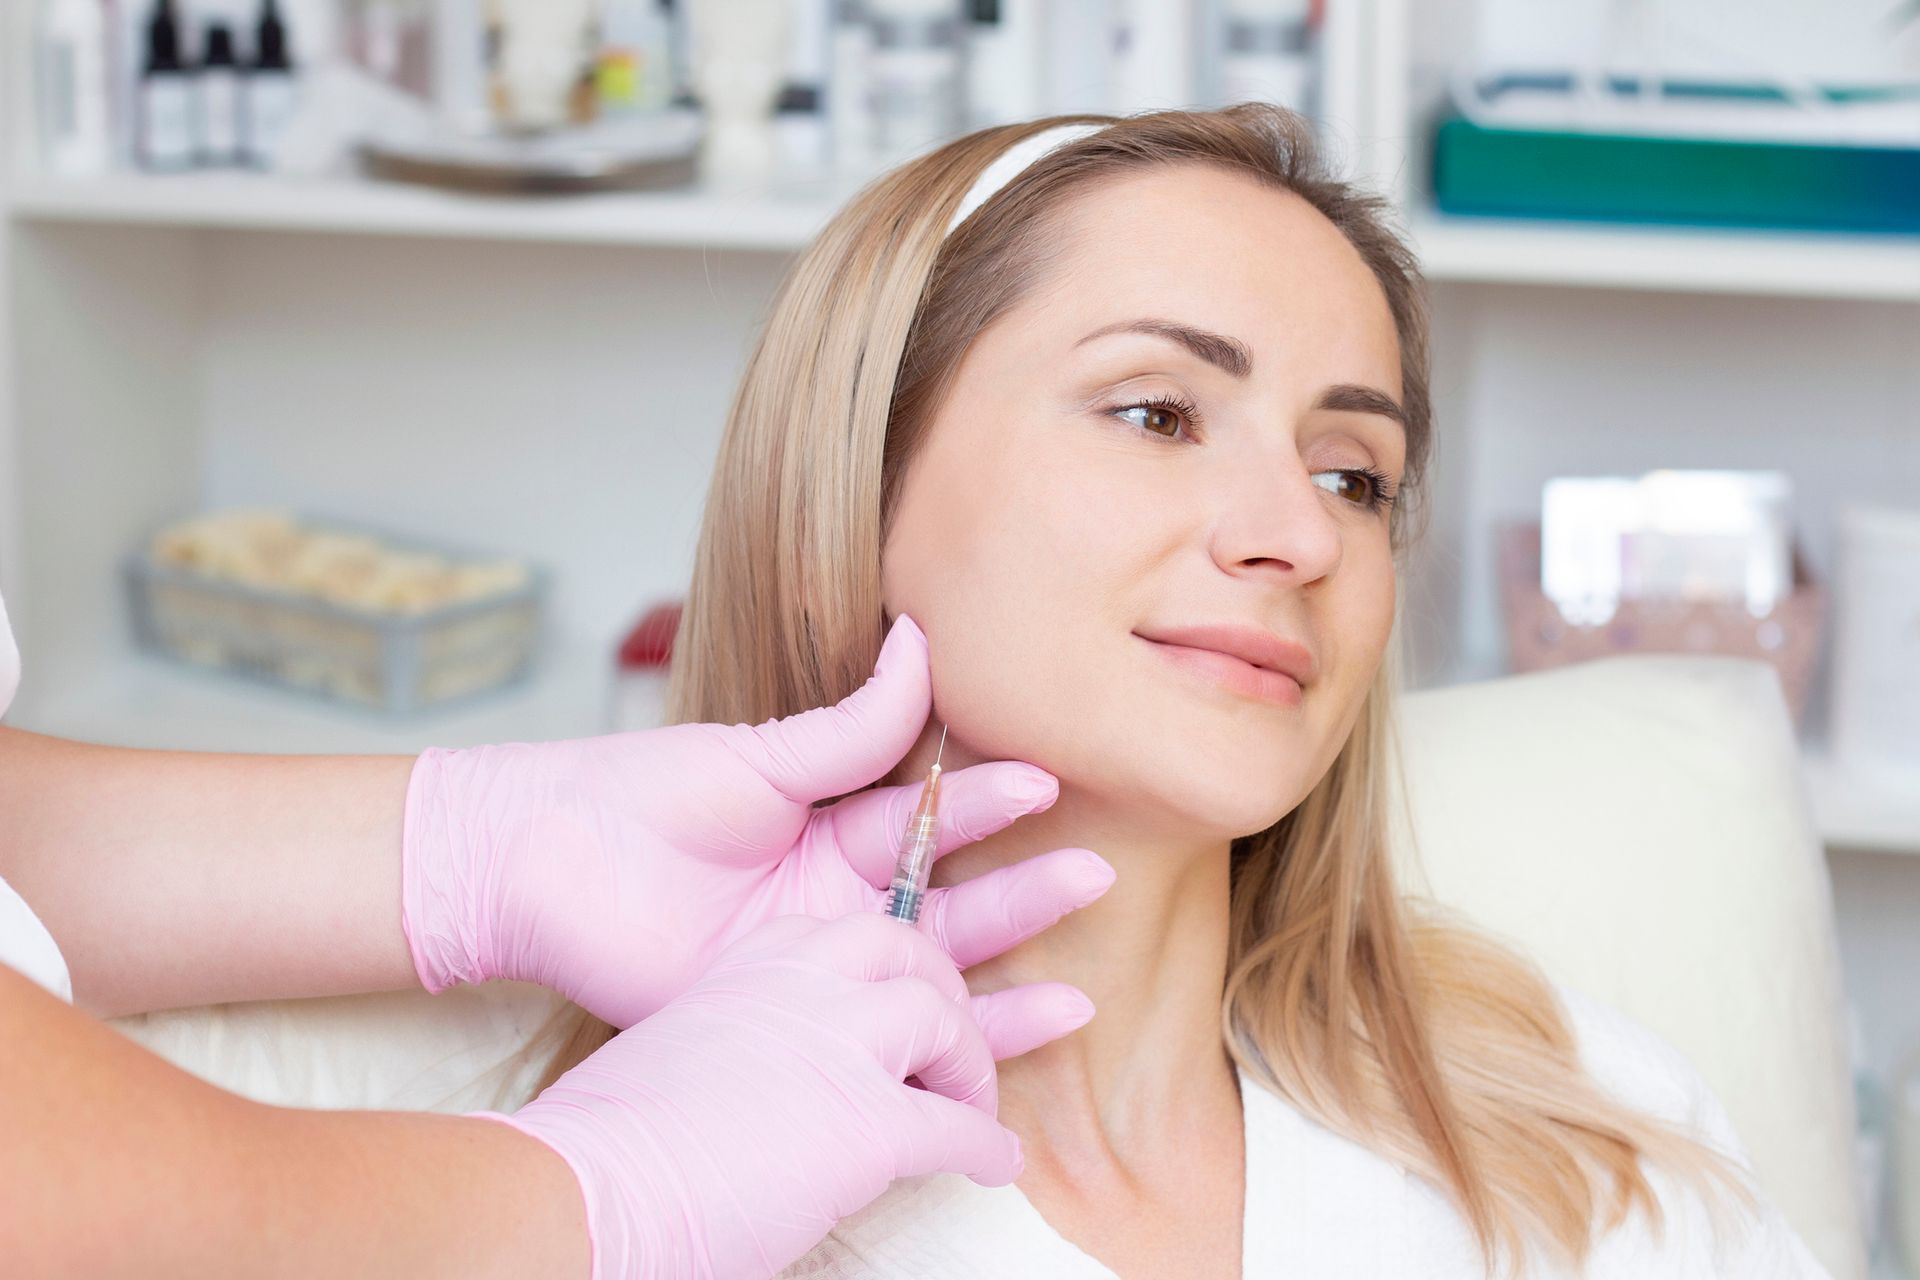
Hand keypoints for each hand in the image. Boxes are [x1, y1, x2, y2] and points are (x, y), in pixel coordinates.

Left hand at [401, 613, 1110, 1026]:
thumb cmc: (641, 792)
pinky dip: (938, 1039)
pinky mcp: (785, 1013)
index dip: (988, 804)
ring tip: (1080, 991)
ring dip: (997, 975)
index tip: (1048, 782)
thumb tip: (922, 637)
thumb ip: (852, 723)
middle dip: (1021, 891)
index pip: (931, 818)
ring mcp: (815, 961)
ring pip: (925, 970)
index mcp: (833, 825)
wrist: (544, 862)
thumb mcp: (762, 754)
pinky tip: (1002, 1045)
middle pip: (948, 899)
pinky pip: (873, 1030)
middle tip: (1094, 875)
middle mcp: (836, 897)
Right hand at [479, 910, 1092, 1279]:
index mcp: (757, 956)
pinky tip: (993, 1164)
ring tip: (977, 1103)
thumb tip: (774, 1079)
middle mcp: (807, 978)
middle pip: (916, 949)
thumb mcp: (688, 1043)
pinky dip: (985, 1146)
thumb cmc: (613, 1137)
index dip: (896, 959)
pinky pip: (957, 1127)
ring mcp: (844, 1042)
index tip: (911, 989)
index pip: (855, 929)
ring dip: (977, 1064)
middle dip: (952, 988)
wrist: (583, 1187)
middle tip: (961, 1035)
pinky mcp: (869, 1120)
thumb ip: (748, 1034)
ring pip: (949, 1021)